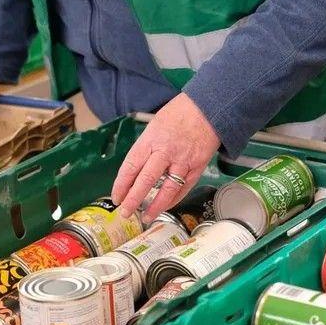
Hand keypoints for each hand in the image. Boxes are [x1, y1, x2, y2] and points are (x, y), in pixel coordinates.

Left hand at [111, 93, 220, 221]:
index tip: (117, 197)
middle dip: (134, 200)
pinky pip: (184, 188)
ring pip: (167, 189)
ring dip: (156, 206)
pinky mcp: (197, 166)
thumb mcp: (155, 126)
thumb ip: (146, 147)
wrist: (208, 108)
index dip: (121, 185)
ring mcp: (182, 161)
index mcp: (150, 140)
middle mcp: (165, 152)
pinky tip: (166, 206)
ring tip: (147, 216)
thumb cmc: (180, 114)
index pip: (130, 167)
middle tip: (126, 212)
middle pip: (146, 181)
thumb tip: (136, 169)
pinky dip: (174, 199)